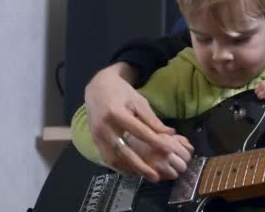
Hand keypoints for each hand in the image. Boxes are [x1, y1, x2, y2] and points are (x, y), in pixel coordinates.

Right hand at [84, 62, 192, 179]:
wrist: (97, 88)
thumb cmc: (121, 92)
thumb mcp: (138, 101)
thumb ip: (152, 119)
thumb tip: (170, 133)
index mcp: (116, 113)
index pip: (138, 131)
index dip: (154, 141)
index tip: (169, 150)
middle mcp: (104, 126)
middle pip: (124, 150)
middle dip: (141, 165)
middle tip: (156, 176)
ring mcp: (97, 135)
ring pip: (113, 158)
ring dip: (130, 169)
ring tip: (145, 176)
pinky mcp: (94, 140)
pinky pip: (107, 158)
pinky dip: (120, 166)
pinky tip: (132, 171)